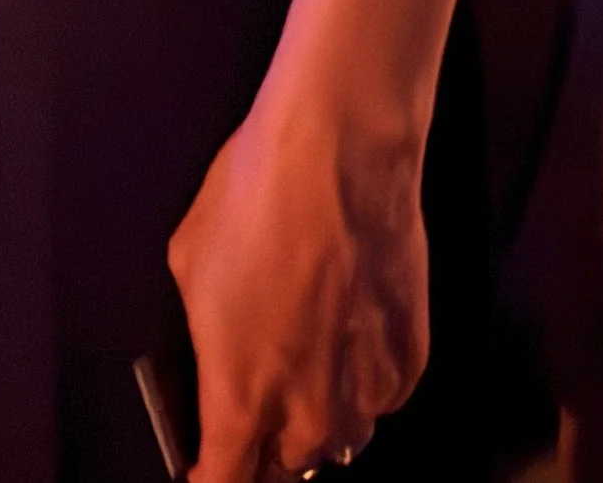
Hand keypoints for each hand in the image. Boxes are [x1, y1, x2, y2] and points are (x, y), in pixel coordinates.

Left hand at [168, 85, 427, 478]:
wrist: (339, 153)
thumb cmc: (253, 199)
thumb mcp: (191, 266)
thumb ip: (205, 340)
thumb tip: (213, 363)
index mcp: (243, 398)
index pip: (225, 482)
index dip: (209, 477)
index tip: (204, 467)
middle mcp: (310, 415)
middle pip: (286, 468)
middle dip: (267, 446)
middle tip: (256, 406)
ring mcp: (368, 394)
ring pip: (340, 440)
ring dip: (319, 420)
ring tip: (308, 367)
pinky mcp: (411, 364)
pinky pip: (380, 399)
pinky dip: (363, 384)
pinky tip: (350, 337)